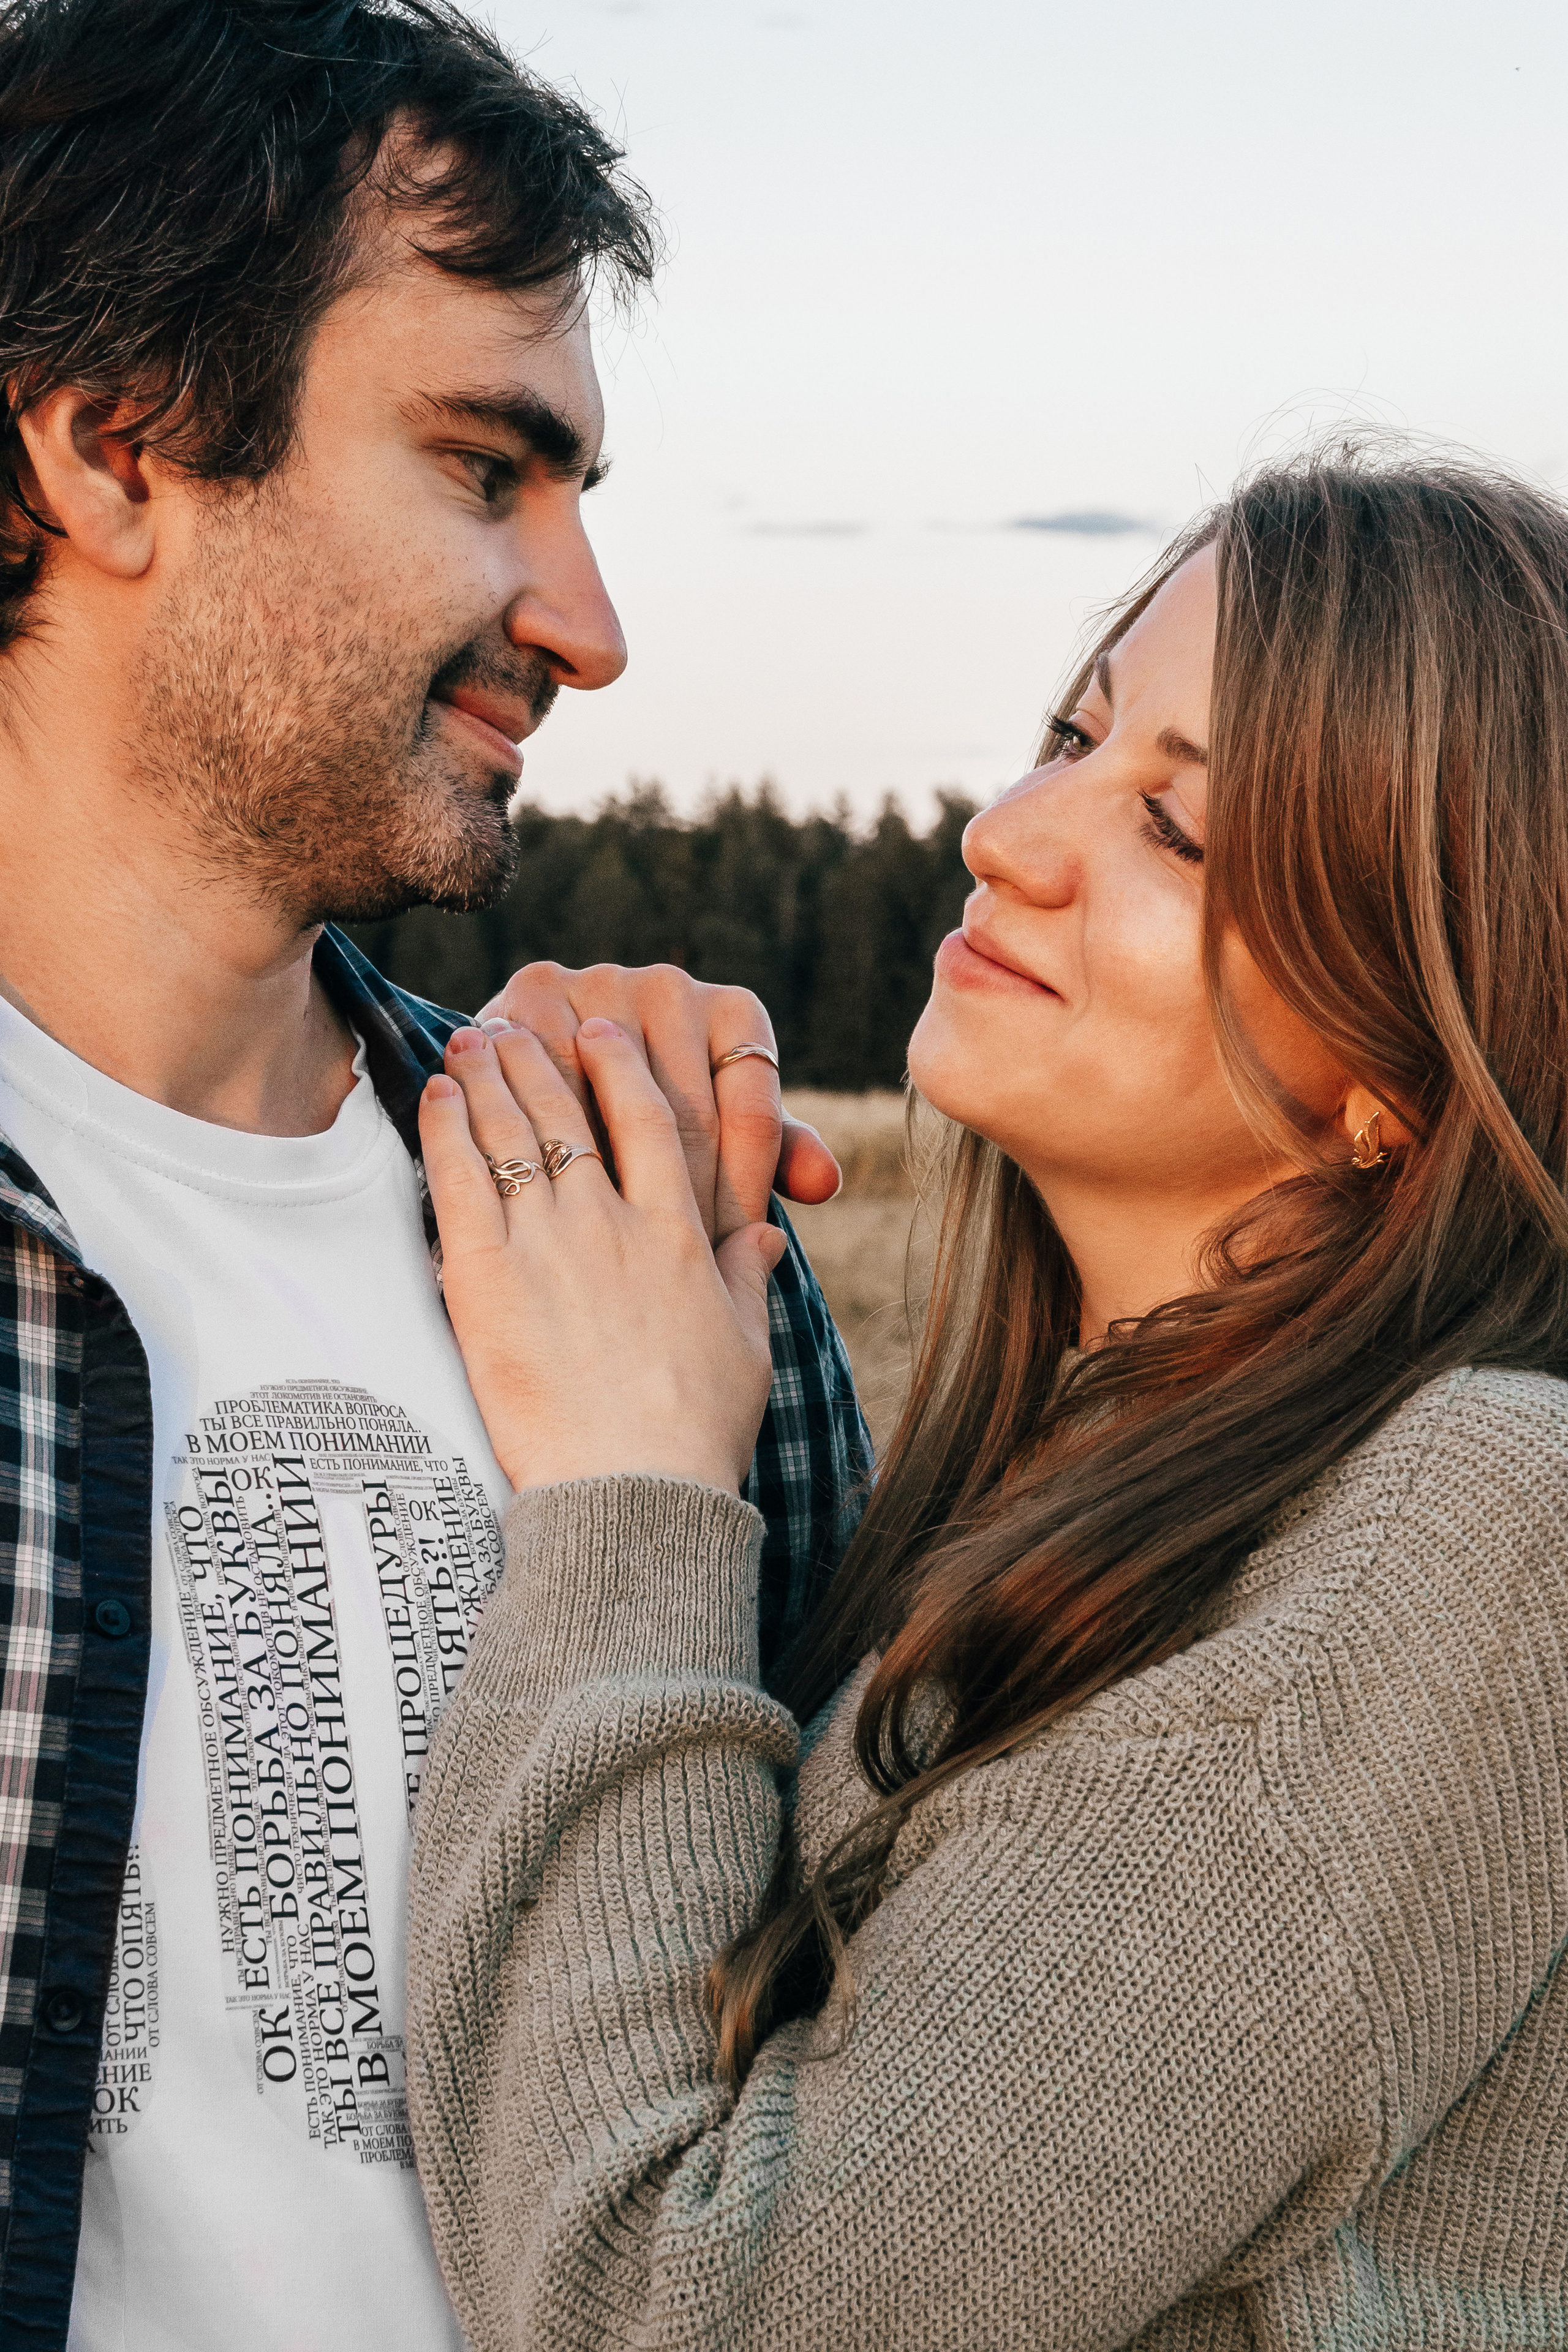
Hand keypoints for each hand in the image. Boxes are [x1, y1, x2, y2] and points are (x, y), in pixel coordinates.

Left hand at [419, 1019, 786, 1493]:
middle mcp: (612, 1222)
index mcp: (678, 1233)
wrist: (633, 1487)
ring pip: (510, 1134)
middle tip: (512, 1026)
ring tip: (469, 1041)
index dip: (618, 1068)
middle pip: (567, 1114)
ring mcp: (549, 1245)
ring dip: (486, 1078)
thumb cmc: (695, 1430)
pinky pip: (460, 1181)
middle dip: (536, 1061)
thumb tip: (764, 1234)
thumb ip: (748, 1278)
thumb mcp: (745, 1347)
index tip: (598, 1034)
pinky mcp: (487, 1278)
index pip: (649, 1120)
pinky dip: (446, 1129)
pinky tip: (436, 1095)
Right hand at [473, 961, 839, 1241]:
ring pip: (618, 1108)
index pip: (750, 1113)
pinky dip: (560, 1150)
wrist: (544, 1061)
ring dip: (620, 1187)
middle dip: (688, 1202)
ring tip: (627, 1259)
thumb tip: (825, 1182)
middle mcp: (673, 987)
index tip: (730, 1250)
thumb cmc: (650, 1113)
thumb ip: (778, 1150)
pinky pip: (555, 1092)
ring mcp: (602, 984)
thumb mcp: (720, 1130)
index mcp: (734, 1011)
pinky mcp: (535, 995)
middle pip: (688, 1115)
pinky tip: (567, 1208)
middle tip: (682, 1276)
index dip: (743, 1189)